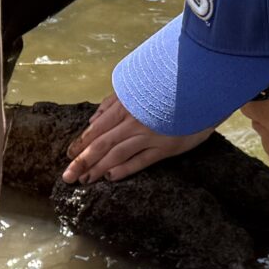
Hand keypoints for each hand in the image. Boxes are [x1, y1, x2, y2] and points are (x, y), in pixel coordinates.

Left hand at [62, 91, 209, 183]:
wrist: (200, 89)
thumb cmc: (167, 89)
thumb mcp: (138, 88)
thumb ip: (114, 102)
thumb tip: (94, 119)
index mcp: (126, 105)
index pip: (98, 128)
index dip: (81, 143)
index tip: (68, 155)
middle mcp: (134, 121)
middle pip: (102, 143)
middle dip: (82, 161)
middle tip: (67, 176)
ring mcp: (149, 134)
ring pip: (117, 153)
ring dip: (99, 168)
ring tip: (85, 180)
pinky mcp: (165, 146)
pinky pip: (141, 160)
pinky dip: (124, 169)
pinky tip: (111, 177)